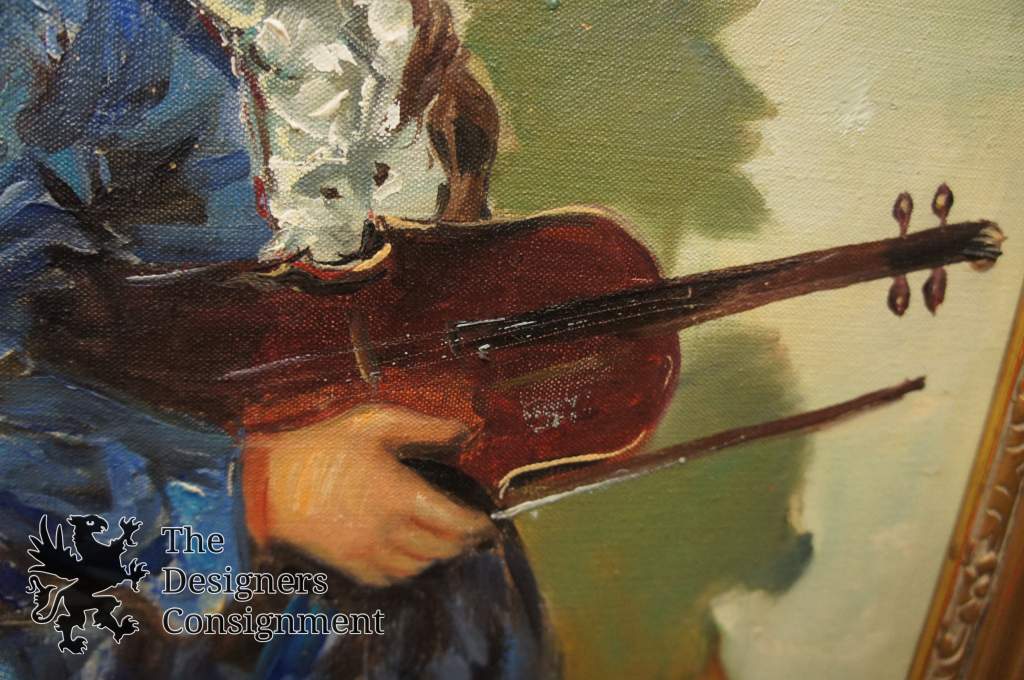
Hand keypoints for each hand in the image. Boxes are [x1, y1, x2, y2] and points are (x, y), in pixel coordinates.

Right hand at [244, 405, 493, 586]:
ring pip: (419, 567)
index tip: (487, 524)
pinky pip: (392, 578)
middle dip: (462, 543)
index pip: (456, 524)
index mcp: (400, 495)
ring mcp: (368, 552)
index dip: (478, 528)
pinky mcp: (350, 565)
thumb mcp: (373, 423)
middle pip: (442, 549)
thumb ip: (423, 428)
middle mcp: (389, 531)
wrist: (267, 486)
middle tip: (471, 533)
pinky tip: (410, 554)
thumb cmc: (322, 449)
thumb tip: (464, 431)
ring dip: (437, 556)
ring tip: (444, 541)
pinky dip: (408, 569)